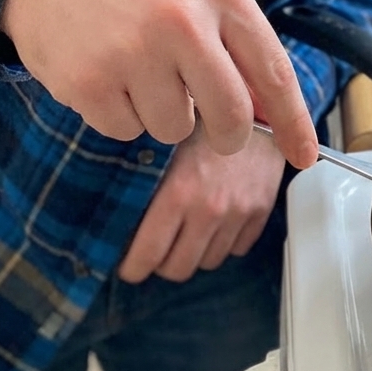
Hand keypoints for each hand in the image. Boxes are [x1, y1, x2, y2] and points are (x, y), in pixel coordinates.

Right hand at [0, 0, 316, 166]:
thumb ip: (236, 43)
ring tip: (140, 72)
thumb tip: (269, 115)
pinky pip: (126, 132)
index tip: (304, 155)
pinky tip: (107, 74)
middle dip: (227, 136)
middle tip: (214, 130)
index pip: (274, 72)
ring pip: (174, 129)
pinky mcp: (89, 81)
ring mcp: (134, 52)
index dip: (294, 122)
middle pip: (230, 116)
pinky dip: (120, 115)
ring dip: (162, 115)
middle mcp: (184, 21)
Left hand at [118, 119, 285, 282]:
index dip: (132, 266)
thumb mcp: (163, 145)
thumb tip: (109, 216)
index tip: (129, 262)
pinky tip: (218, 219)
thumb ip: (141, 181)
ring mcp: (240, 212)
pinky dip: (226, 240)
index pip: (146, 257)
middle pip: (178, 269)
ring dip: (196, 251)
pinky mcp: (262, 210)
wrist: (256, 101)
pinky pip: (239, 248)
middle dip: (162, 262)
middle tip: (158, 246)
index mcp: (178, 193)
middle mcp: (210, 209)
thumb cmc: (203, 118)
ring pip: (209, 262)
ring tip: (189, 229)